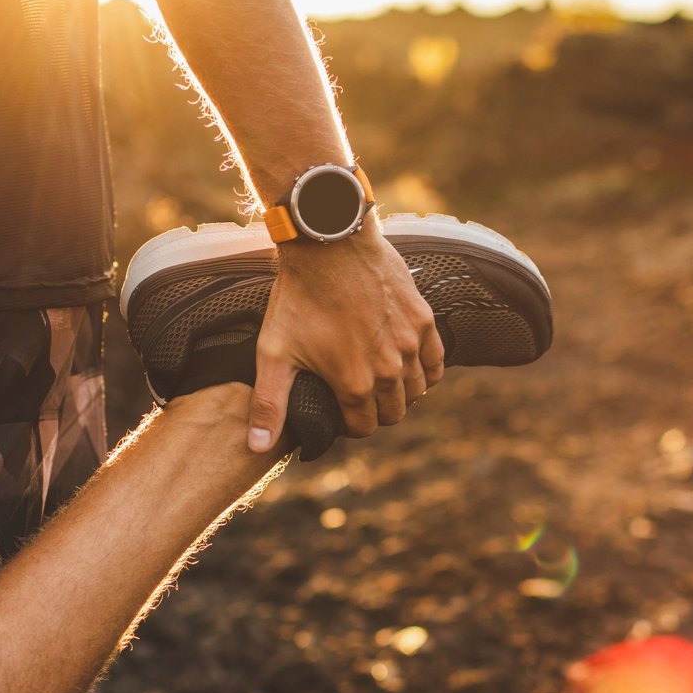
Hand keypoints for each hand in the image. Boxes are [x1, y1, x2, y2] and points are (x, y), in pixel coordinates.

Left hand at [248, 217, 445, 451]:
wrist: (328, 244)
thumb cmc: (298, 297)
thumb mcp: (274, 352)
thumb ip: (269, 405)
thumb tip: (256, 448)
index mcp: (355, 384)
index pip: (364, 427)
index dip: (349, 423)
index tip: (339, 408)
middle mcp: (390, 369)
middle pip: (394, 413)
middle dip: (376, 410)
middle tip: (358, 394)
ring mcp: (411, 344)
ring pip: (417, 391)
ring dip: (400, 392)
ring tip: (379, 378)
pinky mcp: (423, 320)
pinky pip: (436, 362)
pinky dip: (424, 370)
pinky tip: (407, 363)